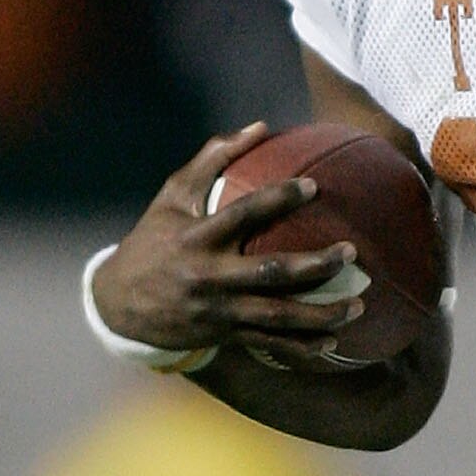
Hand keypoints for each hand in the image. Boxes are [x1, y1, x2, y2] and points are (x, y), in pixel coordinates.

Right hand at [92, 124, 368, 366]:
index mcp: (197, 237)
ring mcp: (219, 310)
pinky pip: (268, 345)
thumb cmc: (153, 240)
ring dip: (319, 314)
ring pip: (276, 316)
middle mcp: (210, 275)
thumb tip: (260, 127)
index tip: (314, 186)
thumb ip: (213, 159)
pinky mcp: (223, 335)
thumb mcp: (172, 196)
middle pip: (270, 273)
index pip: (243, 214)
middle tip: (350, 253)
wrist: (118, 303)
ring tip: (357, 306)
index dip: (279, 199)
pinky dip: (300, 348)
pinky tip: (332, 344)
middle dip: (314, 265)